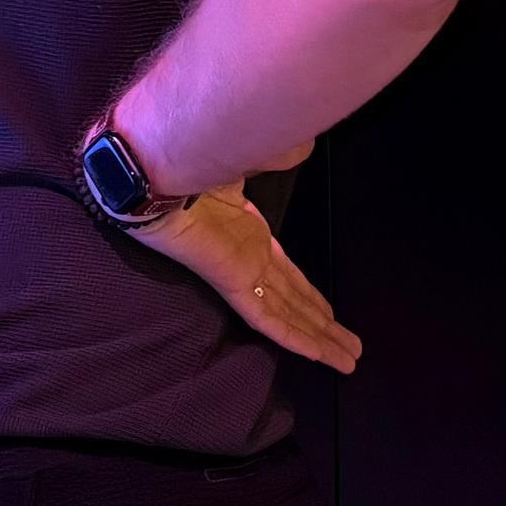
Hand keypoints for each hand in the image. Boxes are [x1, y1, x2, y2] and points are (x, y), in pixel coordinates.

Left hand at [132, 178, 362, 373]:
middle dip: (323, 324)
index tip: (330, 311)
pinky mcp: (230, 283)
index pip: (287, 273)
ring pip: (287, 315)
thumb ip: (272, 155)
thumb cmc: (192, 158)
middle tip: (349, 349)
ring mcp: (239, 273)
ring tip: (348, 361)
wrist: (156, 166)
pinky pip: (268, 317)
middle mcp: (248, 257)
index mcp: (248, 232)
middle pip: (294, 300)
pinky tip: (319, 355)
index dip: (310, 294)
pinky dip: (295, 337)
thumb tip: (302, 144)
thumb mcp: (243, 156)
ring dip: (319, 338)